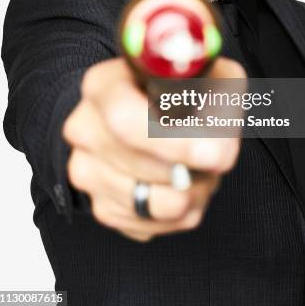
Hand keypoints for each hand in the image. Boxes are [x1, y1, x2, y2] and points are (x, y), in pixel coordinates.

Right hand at [62, 55, 245, 241]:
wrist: (165, 115)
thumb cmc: (191, 92)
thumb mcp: (215, 79)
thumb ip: (220, 108)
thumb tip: (215, 153)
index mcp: (104, 85)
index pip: (124, 119)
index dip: (171, 142)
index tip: (212, 154)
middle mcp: (84, 127)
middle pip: (144, 167)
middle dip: (193, 170)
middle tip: (215, 153)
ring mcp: (86, 170)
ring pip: (154, 203)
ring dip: (192, 192)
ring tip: (200, 167)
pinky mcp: (101, 206)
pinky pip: (153, 226)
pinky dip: (181, 212)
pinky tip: (184, 183)